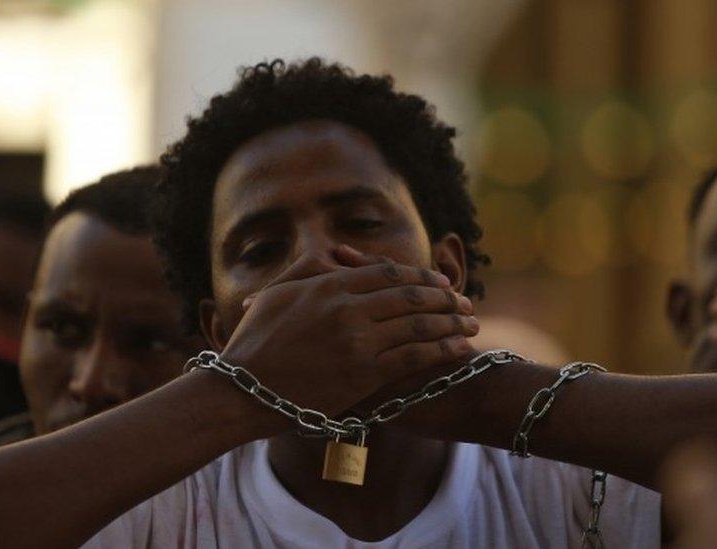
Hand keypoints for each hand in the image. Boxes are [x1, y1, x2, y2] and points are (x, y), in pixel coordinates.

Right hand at [220, 246, 477, 432]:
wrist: (245, 391)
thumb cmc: (255, 342)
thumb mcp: (278, 293)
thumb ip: (309, 268)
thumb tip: (335, 253)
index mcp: (330, 284)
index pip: (388, 273)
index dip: (420, 275)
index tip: (440, 281)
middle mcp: (348, 308)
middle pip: (410, 295)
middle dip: (444, 298)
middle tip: (466, 302)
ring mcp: (357, 341)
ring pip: (418, 325)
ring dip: (451, 322)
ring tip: (472, 323)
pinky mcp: (364, 374)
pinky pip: (413, 357)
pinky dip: (441, 349)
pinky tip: (460, 347)